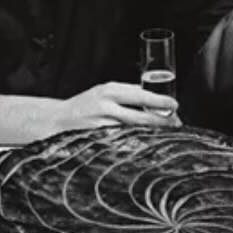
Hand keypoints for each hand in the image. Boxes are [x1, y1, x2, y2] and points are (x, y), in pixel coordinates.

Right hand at [52, 81, 181, 134]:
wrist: (56, 119)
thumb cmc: (85, 105)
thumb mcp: (104, 92)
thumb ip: (125, 95)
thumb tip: (151, 99)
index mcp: (110, 89)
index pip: (141, 95)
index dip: (160, 102)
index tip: (174, 106)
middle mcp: (105, 104)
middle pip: (140, 115)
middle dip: (160, 120)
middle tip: (176, 123)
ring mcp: (100, 123)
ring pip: (133, 130)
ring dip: (150, 133)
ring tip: (165, 134)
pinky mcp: (97, 137)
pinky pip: (121, 140)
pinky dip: (135, 141)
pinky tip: (144, 143)